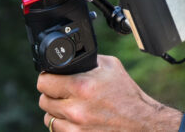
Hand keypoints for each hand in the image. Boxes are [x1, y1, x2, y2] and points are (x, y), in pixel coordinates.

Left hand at [37, 55, 179, 130]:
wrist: (141, 124)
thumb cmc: (127, 96)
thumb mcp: (111, 67)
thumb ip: (87, 62)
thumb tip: (68, 60)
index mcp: (82, 87)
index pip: (44, 82)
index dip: (48, 78)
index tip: (53, 78)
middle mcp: (76, 109)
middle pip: (44, 101)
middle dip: (53, 95)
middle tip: (64, 93)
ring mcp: (76, 128)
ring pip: (48, 118)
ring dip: (57, 112)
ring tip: (72, 107)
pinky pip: (57, 131)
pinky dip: (64, 125)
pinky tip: (76, 119)